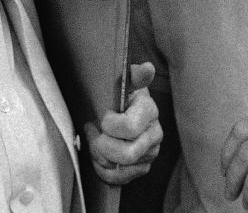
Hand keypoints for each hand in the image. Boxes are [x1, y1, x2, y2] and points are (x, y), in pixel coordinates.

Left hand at [84, 62, 162, 184]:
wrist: (118, 108)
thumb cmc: (117, 95)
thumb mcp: (123, 82)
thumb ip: (132, 76)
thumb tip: (147, 68)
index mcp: (149, 110)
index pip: (129, 128)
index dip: (109, 126)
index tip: (102, 117)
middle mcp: (155, 134)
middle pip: (127, 154)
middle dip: (102, 146)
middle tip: (93, 132)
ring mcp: (150, 153)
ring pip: (120, 168)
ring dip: (100, 157)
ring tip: (95, 141)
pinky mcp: (142, 167)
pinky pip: (120, 179)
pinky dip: (103, 170)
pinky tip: (99, 156)